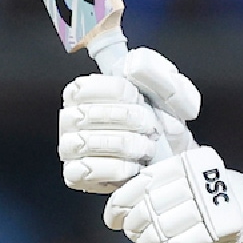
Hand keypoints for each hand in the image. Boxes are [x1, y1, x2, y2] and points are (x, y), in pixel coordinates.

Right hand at [60, 47, 199, 192]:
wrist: (173, 156)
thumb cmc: (164, 119)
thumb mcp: (170, 89)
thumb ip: (153, 71)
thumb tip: (131, 67)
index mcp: (83, 91)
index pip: (87, 87)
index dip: (121, 94)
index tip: (141, 100)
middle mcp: (69, 117)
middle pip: (89, 114)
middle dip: (130, 120)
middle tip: (151, 127)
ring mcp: (69, 147)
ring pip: (88, 142)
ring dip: (128, 145)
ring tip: (146, 148)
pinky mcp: (74, 175)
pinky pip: (88, 170)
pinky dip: (118, 168)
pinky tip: (133, 166)